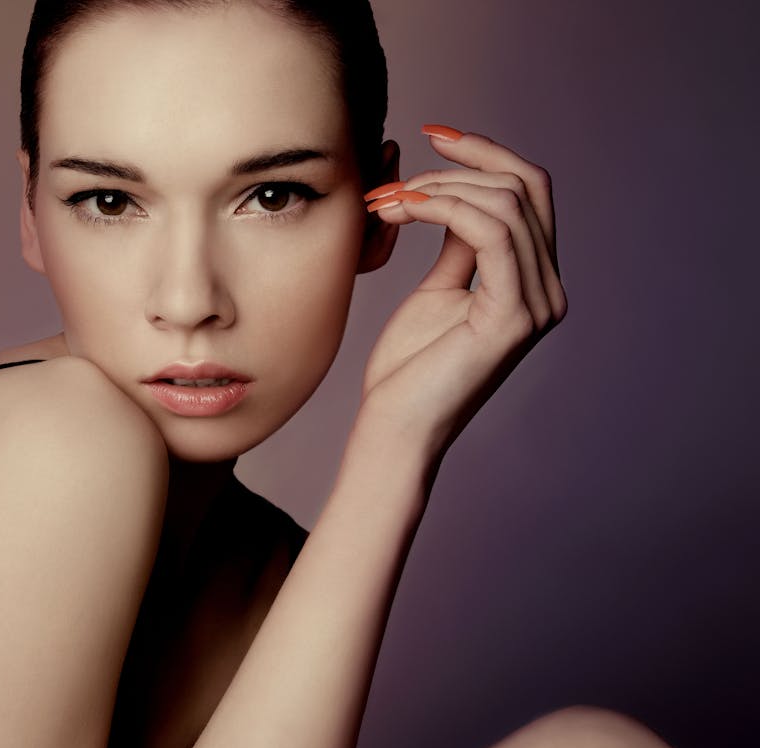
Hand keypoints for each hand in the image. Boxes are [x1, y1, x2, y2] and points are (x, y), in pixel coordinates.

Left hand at [357, 125, 566, 453]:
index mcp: (533, 280)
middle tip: (392, 183)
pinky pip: (489, 233)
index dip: (485, 153)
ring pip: (506, 203)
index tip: (434, 133)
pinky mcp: (513, 317)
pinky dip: (442, 209)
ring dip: (437, 190)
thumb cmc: (407, 370)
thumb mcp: (438, 291)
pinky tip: (403, 212)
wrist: (396, 428)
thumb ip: (461, 247)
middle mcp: (547, 289)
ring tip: (386, 203)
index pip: (529, 191)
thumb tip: (461, 198)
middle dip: (455, 168)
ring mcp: (537, 303)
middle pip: (525, 186)